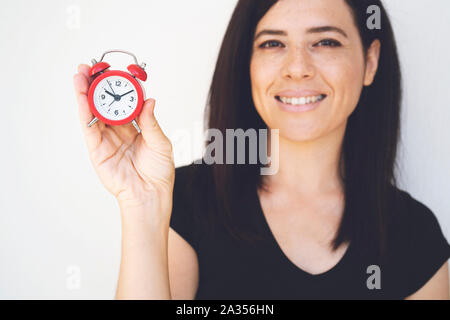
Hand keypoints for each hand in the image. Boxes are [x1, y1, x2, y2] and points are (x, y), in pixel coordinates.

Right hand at [74, 64, 174, 222]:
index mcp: (135, 128)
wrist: (150, 195)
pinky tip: (81, 97)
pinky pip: (90, 129)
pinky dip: (85, 112)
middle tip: (88, 67)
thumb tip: (150, 100)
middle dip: (95, 86)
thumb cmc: (159, 172)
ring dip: (85, 94)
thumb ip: (151, 122)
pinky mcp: (97, 151)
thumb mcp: (161, 143)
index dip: (118, 87)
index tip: (114, 72)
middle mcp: (119, 131)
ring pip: (93, 113)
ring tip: (79, 75)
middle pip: (104, 104)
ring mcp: (106, 140)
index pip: (123, 102)